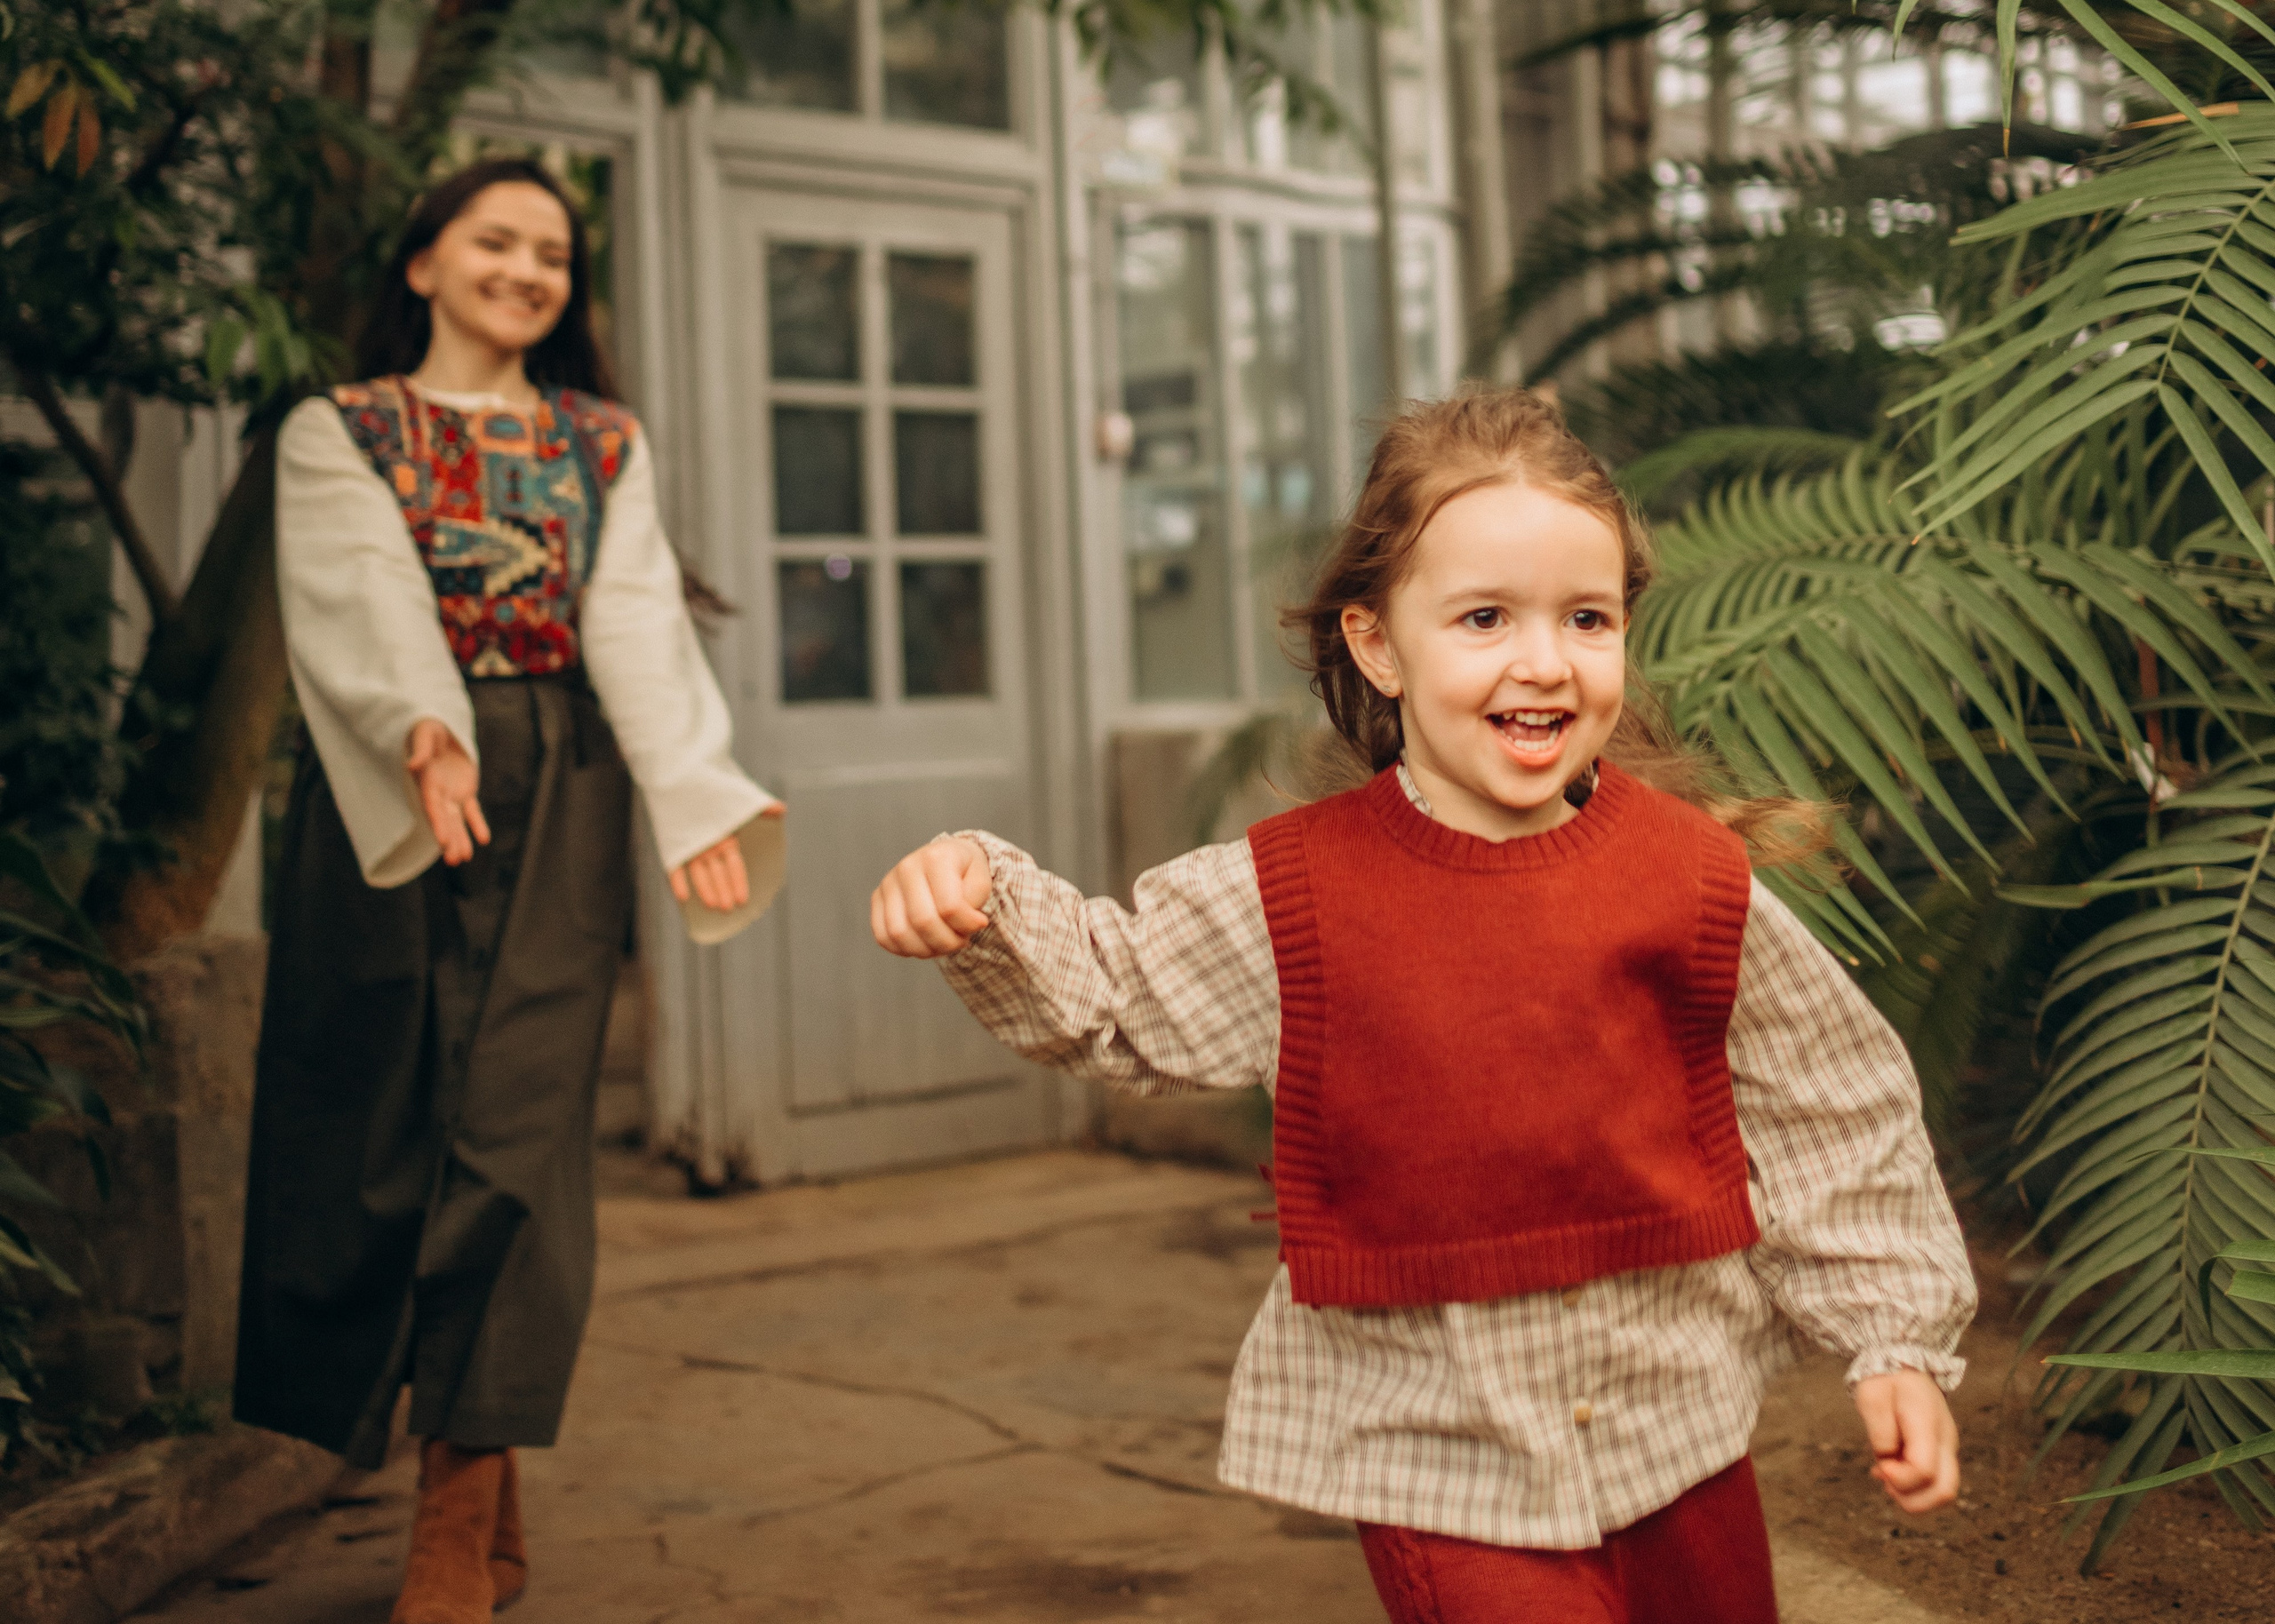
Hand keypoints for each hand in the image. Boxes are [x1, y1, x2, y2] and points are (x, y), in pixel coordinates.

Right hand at [406, 718, 489, 865]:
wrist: (440, 727)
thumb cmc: (428, 728)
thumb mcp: (425, 734)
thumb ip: (421, 751)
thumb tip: (412, 765)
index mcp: (426, 781)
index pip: (432, 807)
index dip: (438, 824)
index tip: (443, 842)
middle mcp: (437, 792)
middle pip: (444, 819)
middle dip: (450, 839)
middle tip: (455, 860)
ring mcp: (451, 793)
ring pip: (457, 820)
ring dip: (461, 838)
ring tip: (464, 858)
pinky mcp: (465, 790)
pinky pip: (472, 810)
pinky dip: (477, 823)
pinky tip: (484, 839)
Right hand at [870, 837, 991, 957]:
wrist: (945, 860)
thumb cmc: (964, 873)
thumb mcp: (981, 880)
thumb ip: (976, 902)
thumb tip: (969, 925)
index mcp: (936, 857)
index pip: (949, 906)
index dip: (967, 925)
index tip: (980, 923)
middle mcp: (907, 867)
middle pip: (923, 922)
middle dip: (947, 942)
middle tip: (960, 940)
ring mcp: (888, 883)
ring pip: (899, 933)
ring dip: (926, 950)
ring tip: (942, 943)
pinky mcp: (876, 898)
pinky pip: (883, 936)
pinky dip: (904, 949)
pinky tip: (923, 944)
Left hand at [1853, 1369, 1958, 1513]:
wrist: (1903, 1365)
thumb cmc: (1884, 1380)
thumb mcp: (1870, 1395)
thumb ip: (1879, 1430)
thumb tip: (1888, 1459)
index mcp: (1928, 1422)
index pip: (1924, 1470)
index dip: (1899, 1478)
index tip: (1878, 1468)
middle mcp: (1945, 1440)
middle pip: (1944, 1492)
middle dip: (1909, 1498)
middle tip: (1883, 1476)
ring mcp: (1947, 1449)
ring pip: (1943, 1493)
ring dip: (1911, 1496)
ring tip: (1885, 1473)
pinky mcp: (1941, 1454)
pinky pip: (1934, 1484)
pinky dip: (1912, 1488)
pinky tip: (1888, 1469)